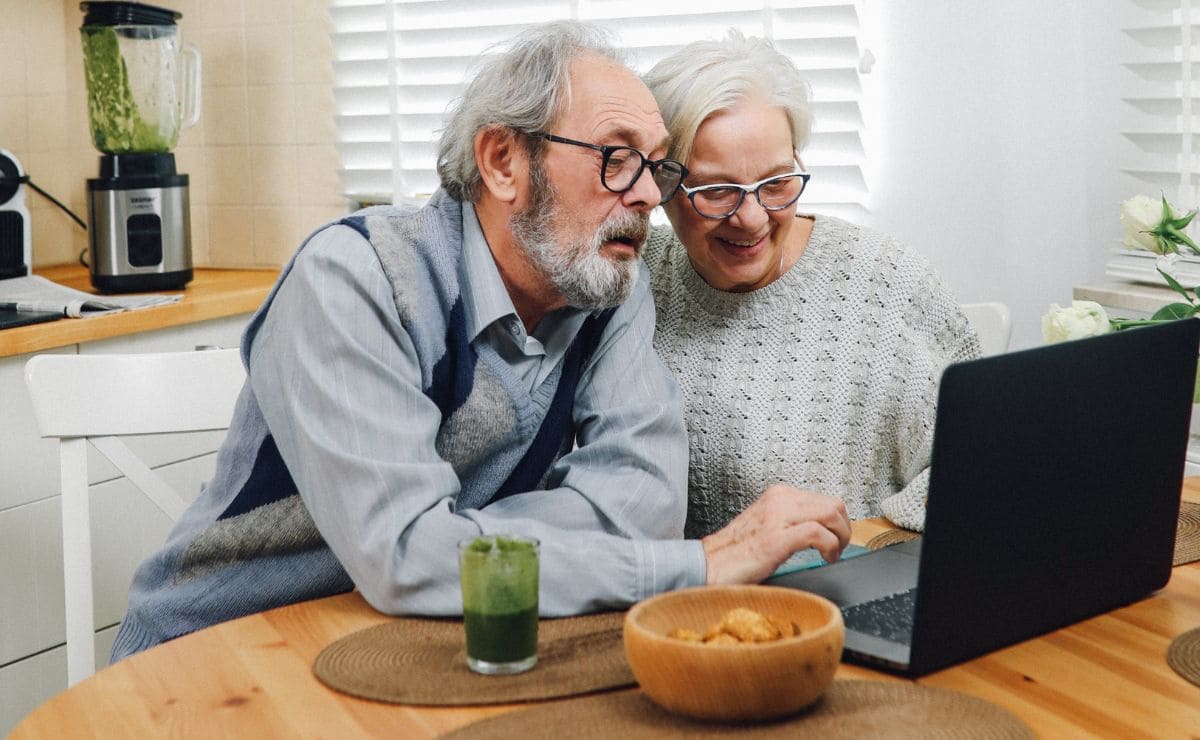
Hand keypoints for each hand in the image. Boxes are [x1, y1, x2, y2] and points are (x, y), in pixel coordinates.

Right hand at [700, 484, 850, 584]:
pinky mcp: (775, 539)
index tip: (838, 539)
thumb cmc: (735, 552)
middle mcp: (778, 500)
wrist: (707, 565)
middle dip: (844, 529)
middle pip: (833, 504)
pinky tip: (825, 559)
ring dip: (840, 537)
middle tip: (840, 548)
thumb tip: (822, 530)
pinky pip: (817, 533)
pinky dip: (829, 547)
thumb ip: (791, 521)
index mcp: (777, 496)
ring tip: (833, 554)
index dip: (839, 522)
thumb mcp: (767, 526)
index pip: (825, 499)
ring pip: (829, 513)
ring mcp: (776, 517)